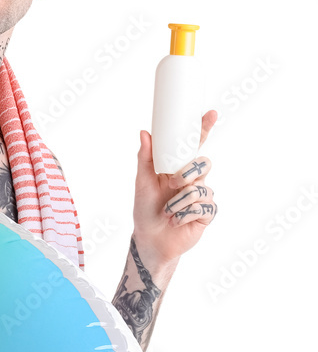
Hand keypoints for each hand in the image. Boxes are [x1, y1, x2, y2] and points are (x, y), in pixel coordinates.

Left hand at [133, 110, 218, 268]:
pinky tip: (176, 220)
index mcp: (179, 168)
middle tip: (172, 183)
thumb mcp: (142, 182)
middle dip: (188, 172)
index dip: (203, 128)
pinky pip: (203, 207)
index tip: (209, 113)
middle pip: (204, 163)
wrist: (150, 238)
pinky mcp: (207, 213)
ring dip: (179, 201)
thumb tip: (144, 133)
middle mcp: (194, 179)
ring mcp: (202, 196)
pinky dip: (184, 214)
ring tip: (168, 211)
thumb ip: (145, 158)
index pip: (194, 145)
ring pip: (201, 188)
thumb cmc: (146, 209)